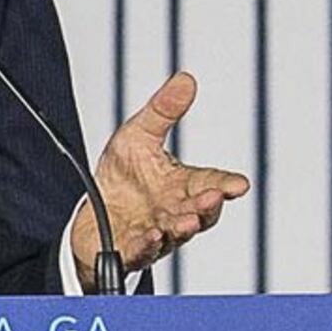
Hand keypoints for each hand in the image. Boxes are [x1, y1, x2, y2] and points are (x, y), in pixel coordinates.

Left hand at [73, 71, 248, 285]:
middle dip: (207, 206)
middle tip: (213, 198)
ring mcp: (157, 233)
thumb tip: (185, 79)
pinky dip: (147, 245)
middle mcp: (175, 212)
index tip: (239, 184)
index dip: (226, 184)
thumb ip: (162, 111)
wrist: (92, 212)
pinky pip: (143, 251)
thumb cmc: (123, 177)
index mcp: (182, 186)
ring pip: (176, 234)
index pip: (211, 183)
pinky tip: (150, 237)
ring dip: (182, 228)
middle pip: (200, 212)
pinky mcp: (132, 249)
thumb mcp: (138, 135)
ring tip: (185, 221)